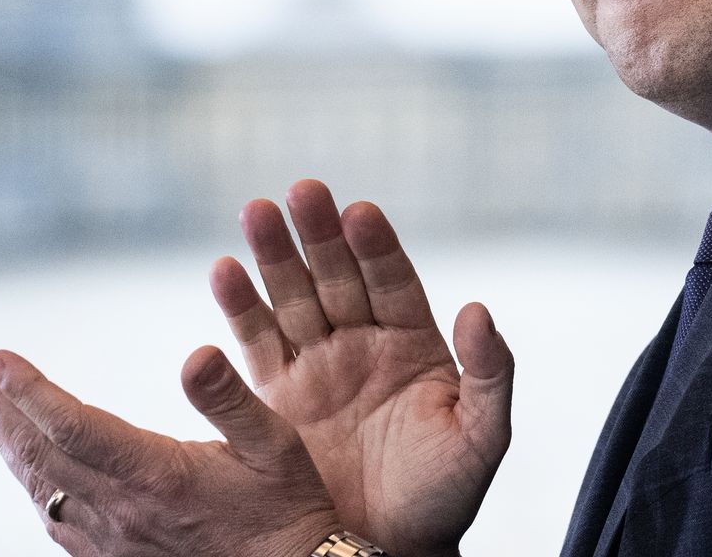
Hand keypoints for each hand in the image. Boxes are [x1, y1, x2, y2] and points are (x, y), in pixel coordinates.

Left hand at [0, 346, 340, 556]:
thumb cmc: (289, 509)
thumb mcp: (276, 443)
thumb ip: (229, 397)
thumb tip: (194, 353)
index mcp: (156, 476)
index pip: (72, 425)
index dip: (29, 390)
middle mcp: (121, 512)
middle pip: (38, 455)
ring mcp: (112, 542)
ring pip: (38, 488)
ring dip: (6, 441)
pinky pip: (55, 520)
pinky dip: (32, 481)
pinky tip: (29, 463)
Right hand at [213, 179, 513, 556]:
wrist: (388, 547)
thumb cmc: (445, 494)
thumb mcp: (481, 436)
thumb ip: (488, 373)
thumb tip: (480, 309)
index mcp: (414, 342)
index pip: (394, 280)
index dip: (377, 247)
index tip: (359, 212)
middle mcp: (362, 342)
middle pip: (338, 275)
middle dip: (319, 233)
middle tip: (301, 190)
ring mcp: (317, 365)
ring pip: (293, 296)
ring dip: (274, 254)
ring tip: (256, 210)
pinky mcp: (276, 396)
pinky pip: (255, 342)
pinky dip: (239, 307)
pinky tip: (224, 270)